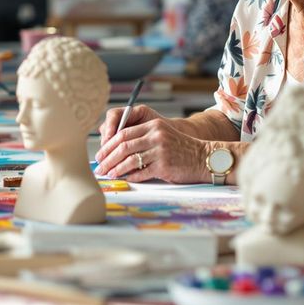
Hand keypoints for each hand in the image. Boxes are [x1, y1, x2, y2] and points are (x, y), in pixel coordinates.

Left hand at [94, 110, 209, 183]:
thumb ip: (141, 138)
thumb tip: (115, 150)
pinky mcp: (164, 166)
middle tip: (99, 166)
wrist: (204, 158)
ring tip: (108, 174)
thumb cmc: (180, 149)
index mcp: (153, 126)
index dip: (108, 144)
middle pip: (123, 146)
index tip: (101, 154)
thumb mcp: (161, 136)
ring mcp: (160, 151)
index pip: (123, 133)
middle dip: (108, 157)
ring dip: (115, 169)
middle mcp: (156, 136)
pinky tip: (124, 178)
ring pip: (129, 159)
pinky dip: (130, 176)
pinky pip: (141, 172)